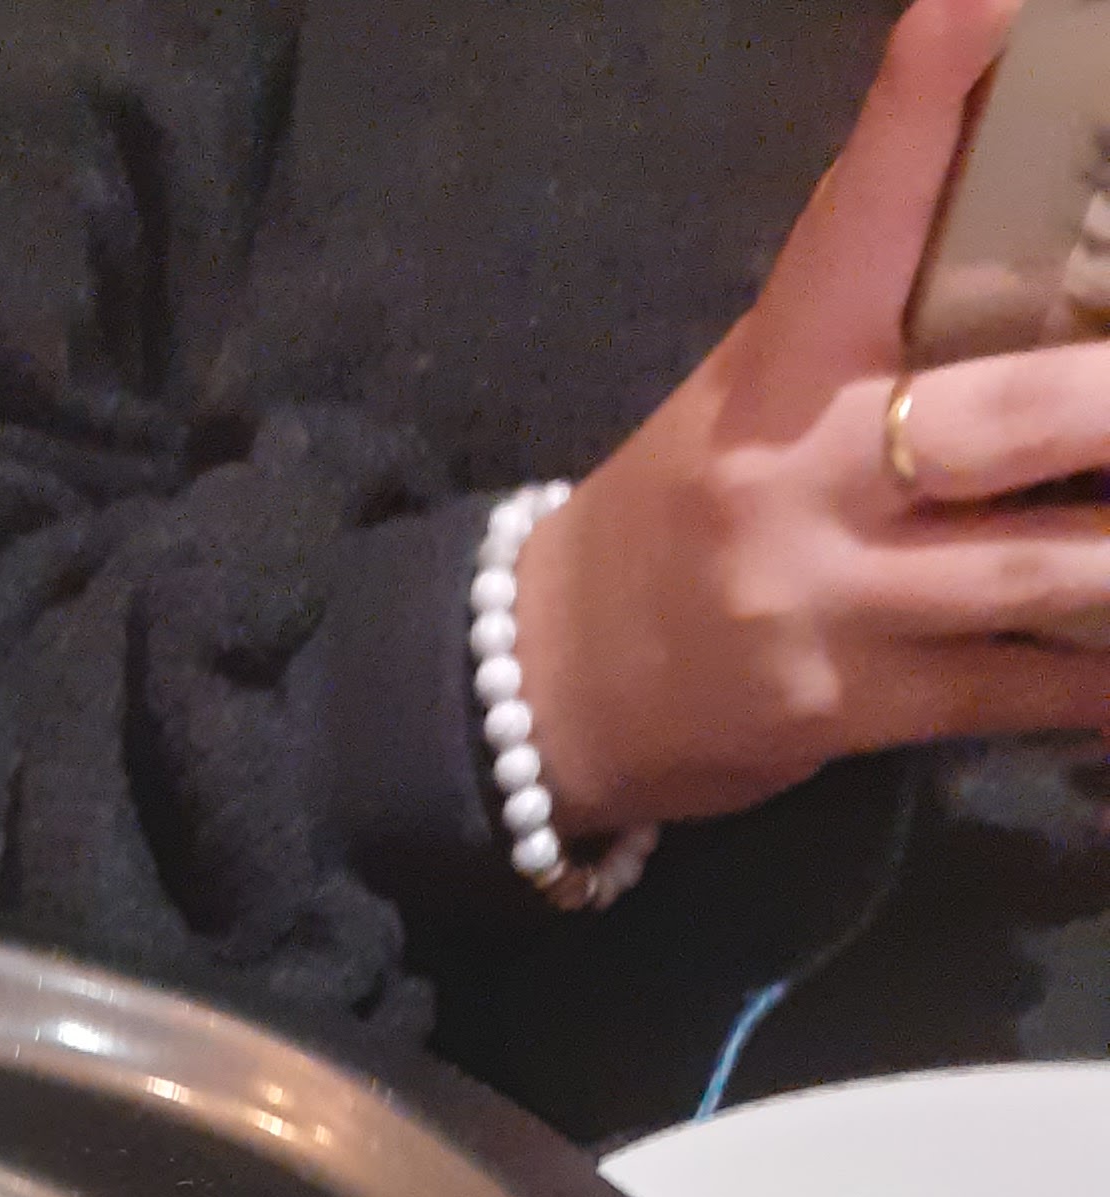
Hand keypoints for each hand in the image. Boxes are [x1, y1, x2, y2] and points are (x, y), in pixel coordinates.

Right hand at [517, 0, 1109, 838]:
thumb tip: (1037, 228)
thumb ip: (876, 314)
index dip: (923, 111)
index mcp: (780, 364)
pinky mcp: (841, 708)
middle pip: (1003, 417)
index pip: (859, 219)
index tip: (982, 6)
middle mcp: (802, 475)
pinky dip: (1089, 682)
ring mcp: (825, 601)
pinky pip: (1001, 689)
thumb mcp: (756, 387)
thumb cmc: (691, 509)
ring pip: (1029, 568)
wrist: (558, 689)